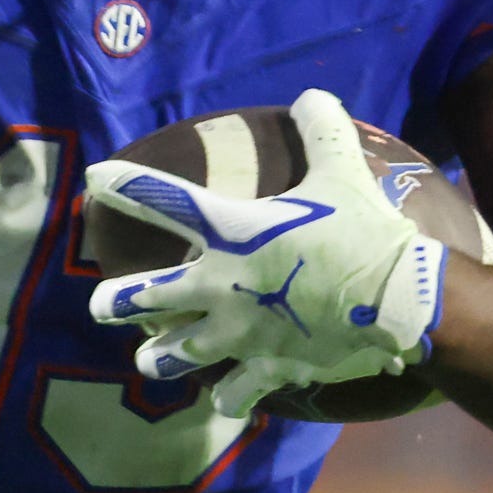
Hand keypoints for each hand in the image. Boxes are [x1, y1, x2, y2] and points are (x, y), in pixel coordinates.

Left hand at [84, 89, 446, 420]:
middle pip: (144, 297)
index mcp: (230, 231)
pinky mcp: (266, 369)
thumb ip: (323, 129)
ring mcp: (239, 334)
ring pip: (173, 356)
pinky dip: (229, 396)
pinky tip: (225, 398)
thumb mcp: (343, 170)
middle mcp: (219, 286)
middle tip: (100, 306)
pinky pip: (234, 394)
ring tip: (146, 360)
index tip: (94, 180)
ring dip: (158, 357)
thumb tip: (314, 94)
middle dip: (116, 303)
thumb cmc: (365, 230)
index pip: (162, 200)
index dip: (122, 185)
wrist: (399, 300)